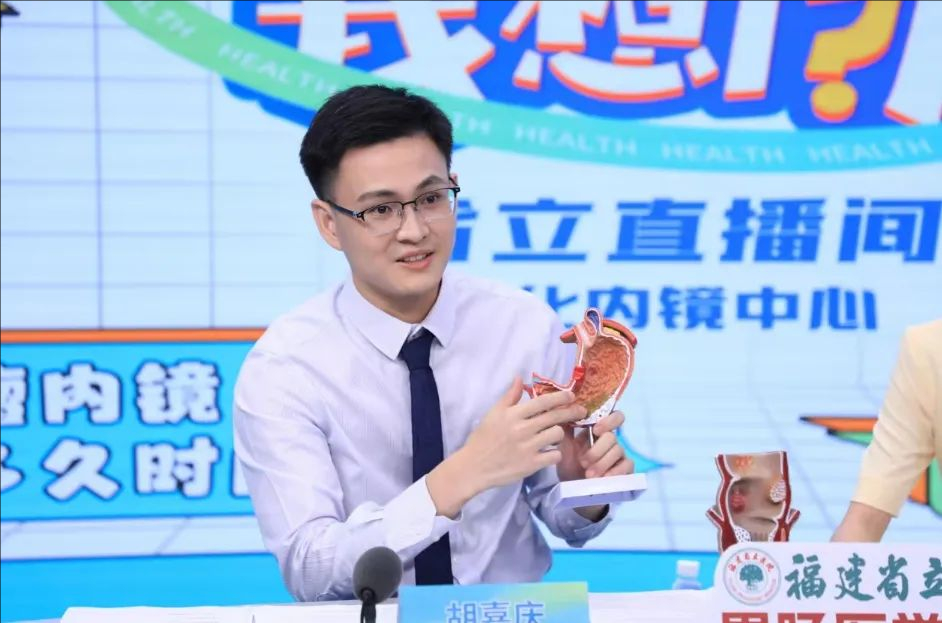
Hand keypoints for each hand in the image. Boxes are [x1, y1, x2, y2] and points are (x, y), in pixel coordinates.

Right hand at [427, 377, 585, 516]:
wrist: (474, 467)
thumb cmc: (483, 439)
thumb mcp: (493, 414)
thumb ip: (509, 397)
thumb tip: (519, 378)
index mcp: (513, 414)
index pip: (542, 402)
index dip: (560, 397)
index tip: (571, 396)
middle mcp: (523, 429)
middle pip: (554, 417)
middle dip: (571, 412)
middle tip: (581, 411)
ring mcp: (528, 447)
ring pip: (557, 435)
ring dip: (559, 434)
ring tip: (554, 435)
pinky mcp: (531, 465)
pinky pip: (554, 456)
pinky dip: (555, 454)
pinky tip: (550, 452)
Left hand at [557, 410, 634, 520]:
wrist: (571, 486)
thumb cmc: (569, 462)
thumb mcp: (564, 445)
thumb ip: (565, 428)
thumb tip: (565, 410)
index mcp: (598, 430)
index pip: (614, 417)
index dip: (608, 421)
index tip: (595, 430)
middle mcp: (611, 440)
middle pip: (612, 436)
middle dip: (597, 450)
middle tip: (583, 462)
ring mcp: (619, 454)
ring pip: (618, 450)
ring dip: (602, 463)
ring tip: (588, 475)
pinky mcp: (625, 469)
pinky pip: (627, 465)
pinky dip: (616, 471)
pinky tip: (604, 478)